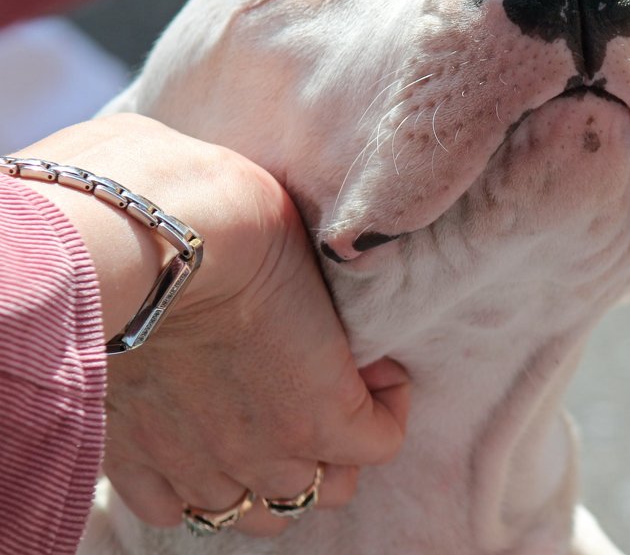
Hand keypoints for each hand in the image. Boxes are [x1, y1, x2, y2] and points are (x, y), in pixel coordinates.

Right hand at [17, 114, 408, 534]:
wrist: (134, 240)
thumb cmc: (236, 229)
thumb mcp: (313, 261)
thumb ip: (331, 318)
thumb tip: (334, 327)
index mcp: (323, 409)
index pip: (382, 441)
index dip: (386, 397)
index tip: (371, 360)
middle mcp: (265, 454)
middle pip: (324, 488)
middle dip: (334, 443)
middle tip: (318, 390)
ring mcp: (195, 464)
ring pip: (255, 512)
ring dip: (269, 474)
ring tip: (260, 423)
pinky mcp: (131, 458)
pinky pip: (177, 510)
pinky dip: (196, 485)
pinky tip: (197, 440)